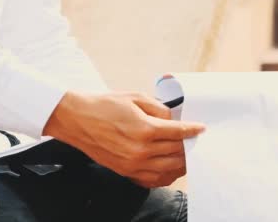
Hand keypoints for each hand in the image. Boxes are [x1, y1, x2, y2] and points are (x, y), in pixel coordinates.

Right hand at [43, 91, 204, 187]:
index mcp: (145, 129)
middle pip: (176, 151)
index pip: (178, 132)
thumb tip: (173, 117)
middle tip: (195, 140)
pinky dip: (166, 175)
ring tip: (186, 154)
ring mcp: (133, 164)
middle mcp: (140, 150)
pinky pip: (153, 179)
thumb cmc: (103, 106)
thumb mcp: (134, 97)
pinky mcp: (125, 171)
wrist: (77, 119)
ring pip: (169, 169)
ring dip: (181, 162)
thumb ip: (158, 107)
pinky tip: (170, 168)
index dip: (192, 129)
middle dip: (189, 145)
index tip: (200, 128)